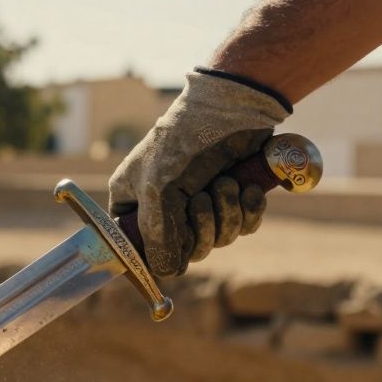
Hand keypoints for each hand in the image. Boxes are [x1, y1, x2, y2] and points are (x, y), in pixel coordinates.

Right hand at [109, 69, 290, 276]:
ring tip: (226, 184)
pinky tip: (247, 190)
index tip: (173, 248)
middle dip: (200, 229)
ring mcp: (200, 203)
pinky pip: (242, 227)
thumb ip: (158, 237)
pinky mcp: (233, 198)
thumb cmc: (183, 144)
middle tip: (201, 201)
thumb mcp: (159, 192)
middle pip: (183, 250)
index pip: (138, 246)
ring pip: (216, 240)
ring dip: (226, 215)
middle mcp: (164, 206)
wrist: (233, 108)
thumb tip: (167, 273)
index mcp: (134, 202)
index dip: (156, 253)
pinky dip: (247, 212)